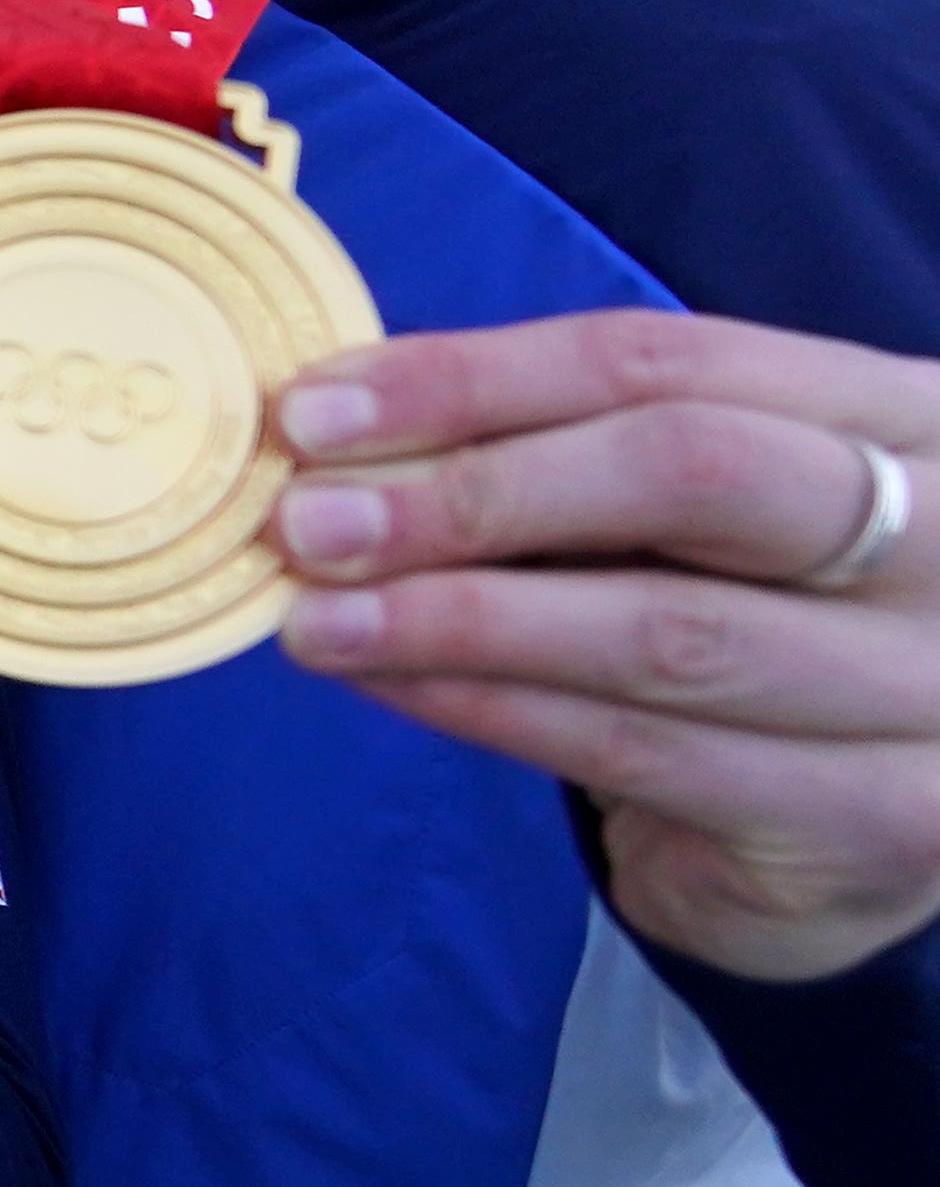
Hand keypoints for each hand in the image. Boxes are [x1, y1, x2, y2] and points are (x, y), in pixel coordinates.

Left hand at [281, 310, 939, 984]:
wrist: (870, 826)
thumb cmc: (757, 621)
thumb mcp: (692, 518)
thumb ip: (563, 460)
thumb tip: (338, 436)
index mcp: (906, 415)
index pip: (670, 360)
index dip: (475, 376)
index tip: (315, 409)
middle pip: (692, 471)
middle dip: (475, 491)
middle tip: (309, 521)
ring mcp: (935, 684)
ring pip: (663, 630)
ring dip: (457, 620)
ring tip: (317, 619)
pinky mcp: (887, 816)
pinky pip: (649, 751)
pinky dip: (496, 711)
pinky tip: (394, 687)